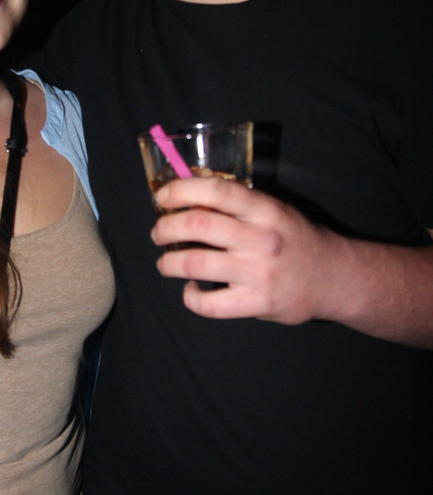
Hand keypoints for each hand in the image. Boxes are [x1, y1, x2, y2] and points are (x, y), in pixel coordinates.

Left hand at [151, 176, 341, 324]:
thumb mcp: (276, 210)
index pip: (217, 190)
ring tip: (165, 263)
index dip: (182, 190)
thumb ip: (240, 204)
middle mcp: (261, 238)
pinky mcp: (256, 303)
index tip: (163, 196)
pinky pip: (208, 303)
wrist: (335, 278)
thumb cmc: (297, 240)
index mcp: (266, 209)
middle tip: (159, 232)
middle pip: (197, 224)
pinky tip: (191, 291)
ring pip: (194, 263)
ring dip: (168, 263)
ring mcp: (257, 272)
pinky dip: (190, 297)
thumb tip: (190, 195)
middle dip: (166, 227)